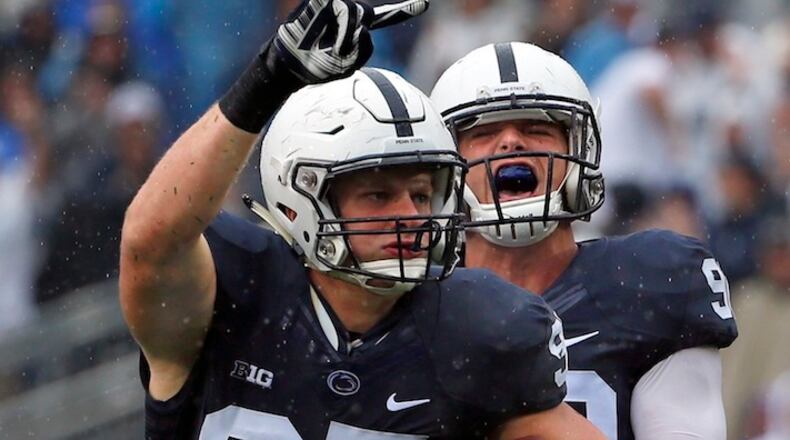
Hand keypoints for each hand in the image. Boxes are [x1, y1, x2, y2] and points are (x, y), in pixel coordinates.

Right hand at [272, 0, 428, 82]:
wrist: (290, 65)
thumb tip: (362, 30)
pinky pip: (338, 8)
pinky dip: (335, 28)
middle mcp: (350, 12)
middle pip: (366, 18)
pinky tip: (323, 35)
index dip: (405, 9)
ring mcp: (336, 4)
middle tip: (334, 51)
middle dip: (352, 38)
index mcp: (359, 27)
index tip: (425, 3)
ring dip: (342, 37)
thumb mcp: (348, 64)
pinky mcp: (321, 0)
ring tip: (327, 46)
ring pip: (353, 15)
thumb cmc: (318, 65)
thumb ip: (363, 48)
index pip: (387, 16)